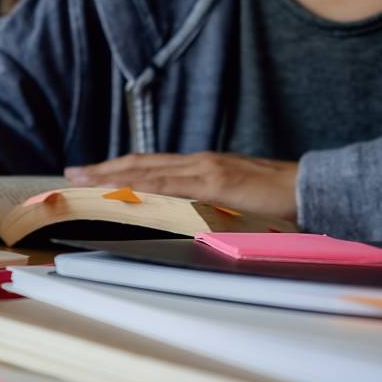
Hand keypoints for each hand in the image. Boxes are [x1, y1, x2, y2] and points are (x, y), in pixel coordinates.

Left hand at [64, 152, 298, 219]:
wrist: (310, 188)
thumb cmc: (272, 199)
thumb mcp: (228, 201)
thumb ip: (201, 205)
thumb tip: (174, 218)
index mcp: (198, 167)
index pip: (148, 166)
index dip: (115, 169)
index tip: (87, 174)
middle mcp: (197, 163)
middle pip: (140, 164)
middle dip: (102, 169)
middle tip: (70, 174)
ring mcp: (205, 170)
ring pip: (148, 171)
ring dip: (113, 176)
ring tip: (84, 181)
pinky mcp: (217, 182)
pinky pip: (172, 185)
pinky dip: (143, 187)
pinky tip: (122, 191)